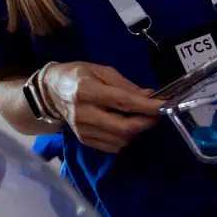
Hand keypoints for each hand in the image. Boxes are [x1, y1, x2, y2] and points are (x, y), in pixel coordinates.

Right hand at [39, 62, 161, 153]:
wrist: (50, 91)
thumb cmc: (77, 75)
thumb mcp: (100, 70)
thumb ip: (125, 84)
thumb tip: (150, 96)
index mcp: (86, 90)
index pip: (123, 102)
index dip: (147, 106)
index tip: (166, 105)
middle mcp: (83, 113)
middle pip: (124, 127)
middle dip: (146, 122)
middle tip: (155, 114)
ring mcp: (83, 130)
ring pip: (122, 139)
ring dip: (135, 130)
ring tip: (135, 117)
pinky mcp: (84, 140)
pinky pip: (114, 146)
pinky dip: (124, 138)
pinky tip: (121, 125)